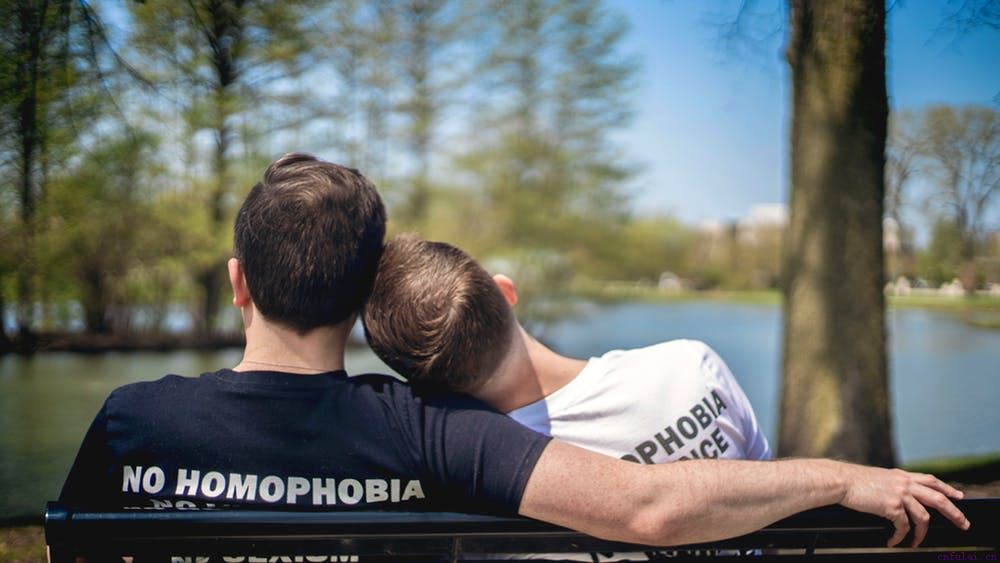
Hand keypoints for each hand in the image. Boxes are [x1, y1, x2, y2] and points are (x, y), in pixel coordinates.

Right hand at [838, 463, 969, 546]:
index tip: (959, 496)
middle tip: (963, 523)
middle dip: (954, 513)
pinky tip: (893, 542)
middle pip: (938, 498)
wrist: (841, 481)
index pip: (931, 480)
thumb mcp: (879, 477)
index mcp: (902, 476)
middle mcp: (904, 484)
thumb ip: (893, 484)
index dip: (948, 488)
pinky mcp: (891, 507)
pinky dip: (900, 537)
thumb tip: (899, 495)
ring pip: (924, 517)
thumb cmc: (854, 480)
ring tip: (916, 542)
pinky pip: (903, 527)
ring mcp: (900, 495)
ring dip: (922, 534)